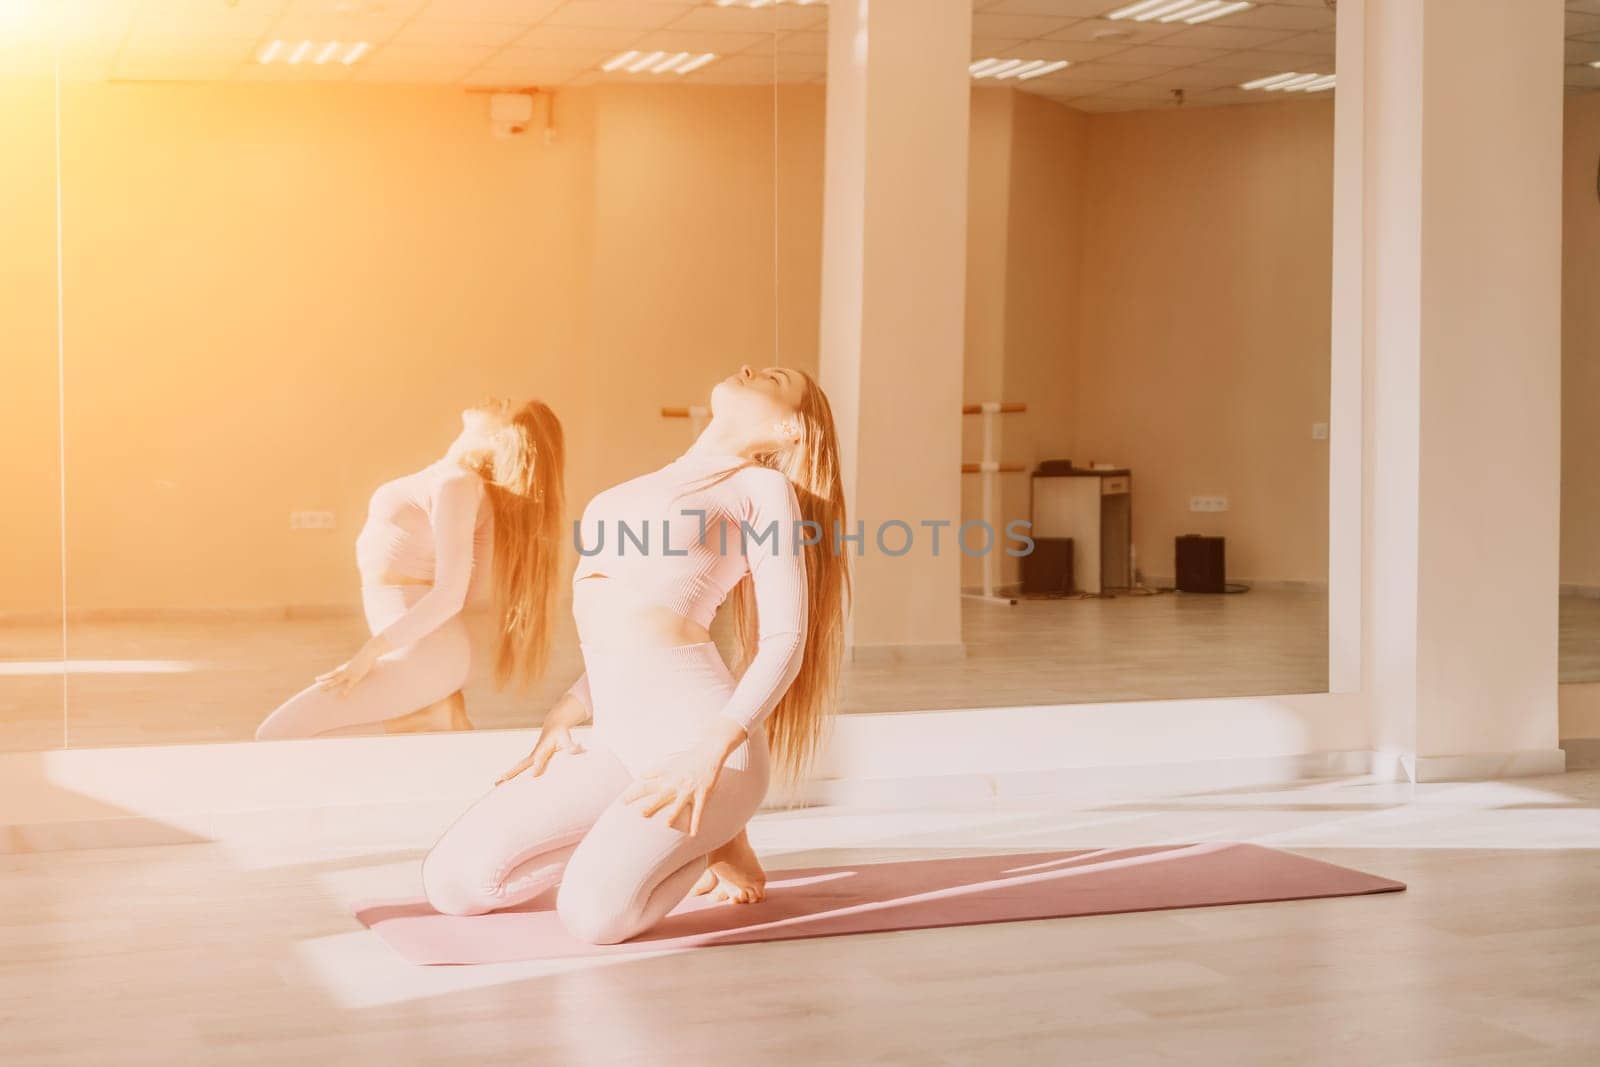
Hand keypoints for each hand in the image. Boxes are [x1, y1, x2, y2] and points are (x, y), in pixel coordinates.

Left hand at [315, 639, 384, 696]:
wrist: (369, 652)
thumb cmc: (368, 655)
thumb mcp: (364, 660)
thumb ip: (362, 663)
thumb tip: (367, 663)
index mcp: (347, 666)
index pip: (335, 671)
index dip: (328, 674)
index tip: (321, 677)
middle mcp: (345, 669)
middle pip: (332, 674)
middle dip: (324, 678)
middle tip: (316, 680)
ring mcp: (349, 673)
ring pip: (336, 680)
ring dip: (329, 685)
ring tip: (321, 689)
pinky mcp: (356, 676)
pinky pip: (349, 685)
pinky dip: (346, 690)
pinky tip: (342, 695)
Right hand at [496, 721, 583, 785]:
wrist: (554, 726)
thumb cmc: (562, 734)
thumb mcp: (567, 738)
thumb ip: (572, 746)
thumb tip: (579, 749)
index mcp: (543, 750)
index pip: (539, 760)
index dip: (537, 767)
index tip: (533, 776)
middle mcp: (535, 754)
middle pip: (521, 765)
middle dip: (512, 773)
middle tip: (501, 781)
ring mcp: (531, 758)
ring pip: (517, 768)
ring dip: (507, 776)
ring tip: (495, 784)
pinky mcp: (530, 761)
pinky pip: (519, 769)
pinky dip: (510, 776)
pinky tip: (501, 783)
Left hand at [623, 718, 746, 835]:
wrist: (709, 752)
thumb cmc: (689, 758)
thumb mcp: (670, 762)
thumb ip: (655, 770)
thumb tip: (640, 774)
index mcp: (667, 777)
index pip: (647, 786)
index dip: (634, 793)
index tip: (621, 802)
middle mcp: (676, 784)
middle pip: (661, 796)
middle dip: (651, 805)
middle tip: (639, 814)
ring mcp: (689, 789)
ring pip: (680, 804)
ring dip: (674, 814)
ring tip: (667, 824)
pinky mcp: (702, 793)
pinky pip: (699, 810)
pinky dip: (696, 822)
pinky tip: (693, 834)